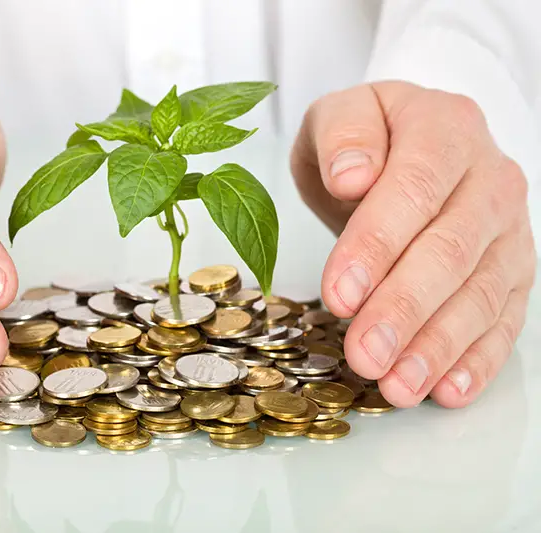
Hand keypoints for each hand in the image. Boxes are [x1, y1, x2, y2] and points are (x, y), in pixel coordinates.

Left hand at [291, 81, 535, 407]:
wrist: (409, 143)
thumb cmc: (367, 137)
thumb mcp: (340, 114)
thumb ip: (343, 135)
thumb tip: (352, 175)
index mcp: (445, 127)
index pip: (414, 190)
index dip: (376, 246)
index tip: (339, 295)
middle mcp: (489, 177)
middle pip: (450, 250)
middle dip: (404, 309)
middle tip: (364, 355)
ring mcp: (508, 228)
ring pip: (479, 293)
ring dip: (437, 346)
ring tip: (397, 386)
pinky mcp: (514, 270)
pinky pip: (503, 318)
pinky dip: (477, 359)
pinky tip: (447, 390)